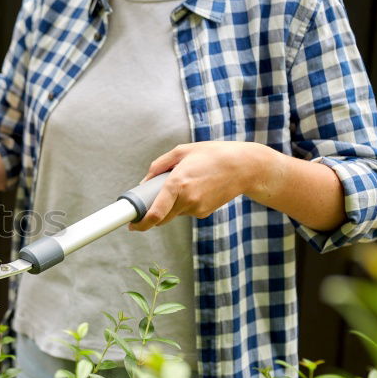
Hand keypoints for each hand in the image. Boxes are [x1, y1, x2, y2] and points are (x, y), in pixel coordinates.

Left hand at [130, 141, 269, 230]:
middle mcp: (187, 199)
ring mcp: (197, 208)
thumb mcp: (181, 151)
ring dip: (169, 206)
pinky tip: (195, 188)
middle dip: (151, 215)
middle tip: (146, 205)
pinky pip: (186, 211)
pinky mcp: (204, 213)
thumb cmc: (211, 155)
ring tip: (182, 185)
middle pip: (161, 218)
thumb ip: (158, 166)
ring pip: (173, 214)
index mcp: (177, 183)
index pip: (156, 213)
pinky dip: (183, 203)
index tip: (132, 226)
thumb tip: (143, 183)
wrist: (244, 167)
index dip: (141, 224)